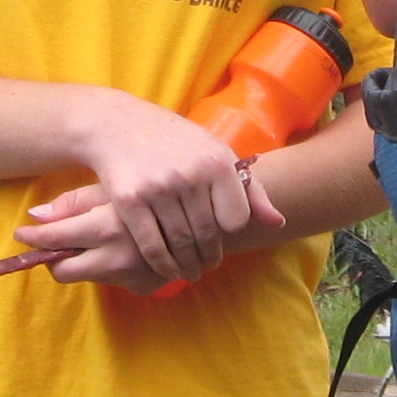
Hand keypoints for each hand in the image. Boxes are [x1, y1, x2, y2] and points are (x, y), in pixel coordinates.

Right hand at [28, 93, 274, 284]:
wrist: (119, 125)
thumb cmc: (177, 143)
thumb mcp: (217, 154)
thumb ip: (250, 190)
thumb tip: (278, 223)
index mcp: (216, 162)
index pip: (236, 219)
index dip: (230, 231)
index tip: (223, 236)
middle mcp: (189, 174)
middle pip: (207, 235)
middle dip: (209, 257)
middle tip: (207, 266)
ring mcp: (158, 188)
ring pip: (180, 243)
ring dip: (187, 265)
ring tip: (190, 271)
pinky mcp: (130, 200)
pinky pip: (151, 245)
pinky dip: (162, 264)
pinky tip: (168, 269)